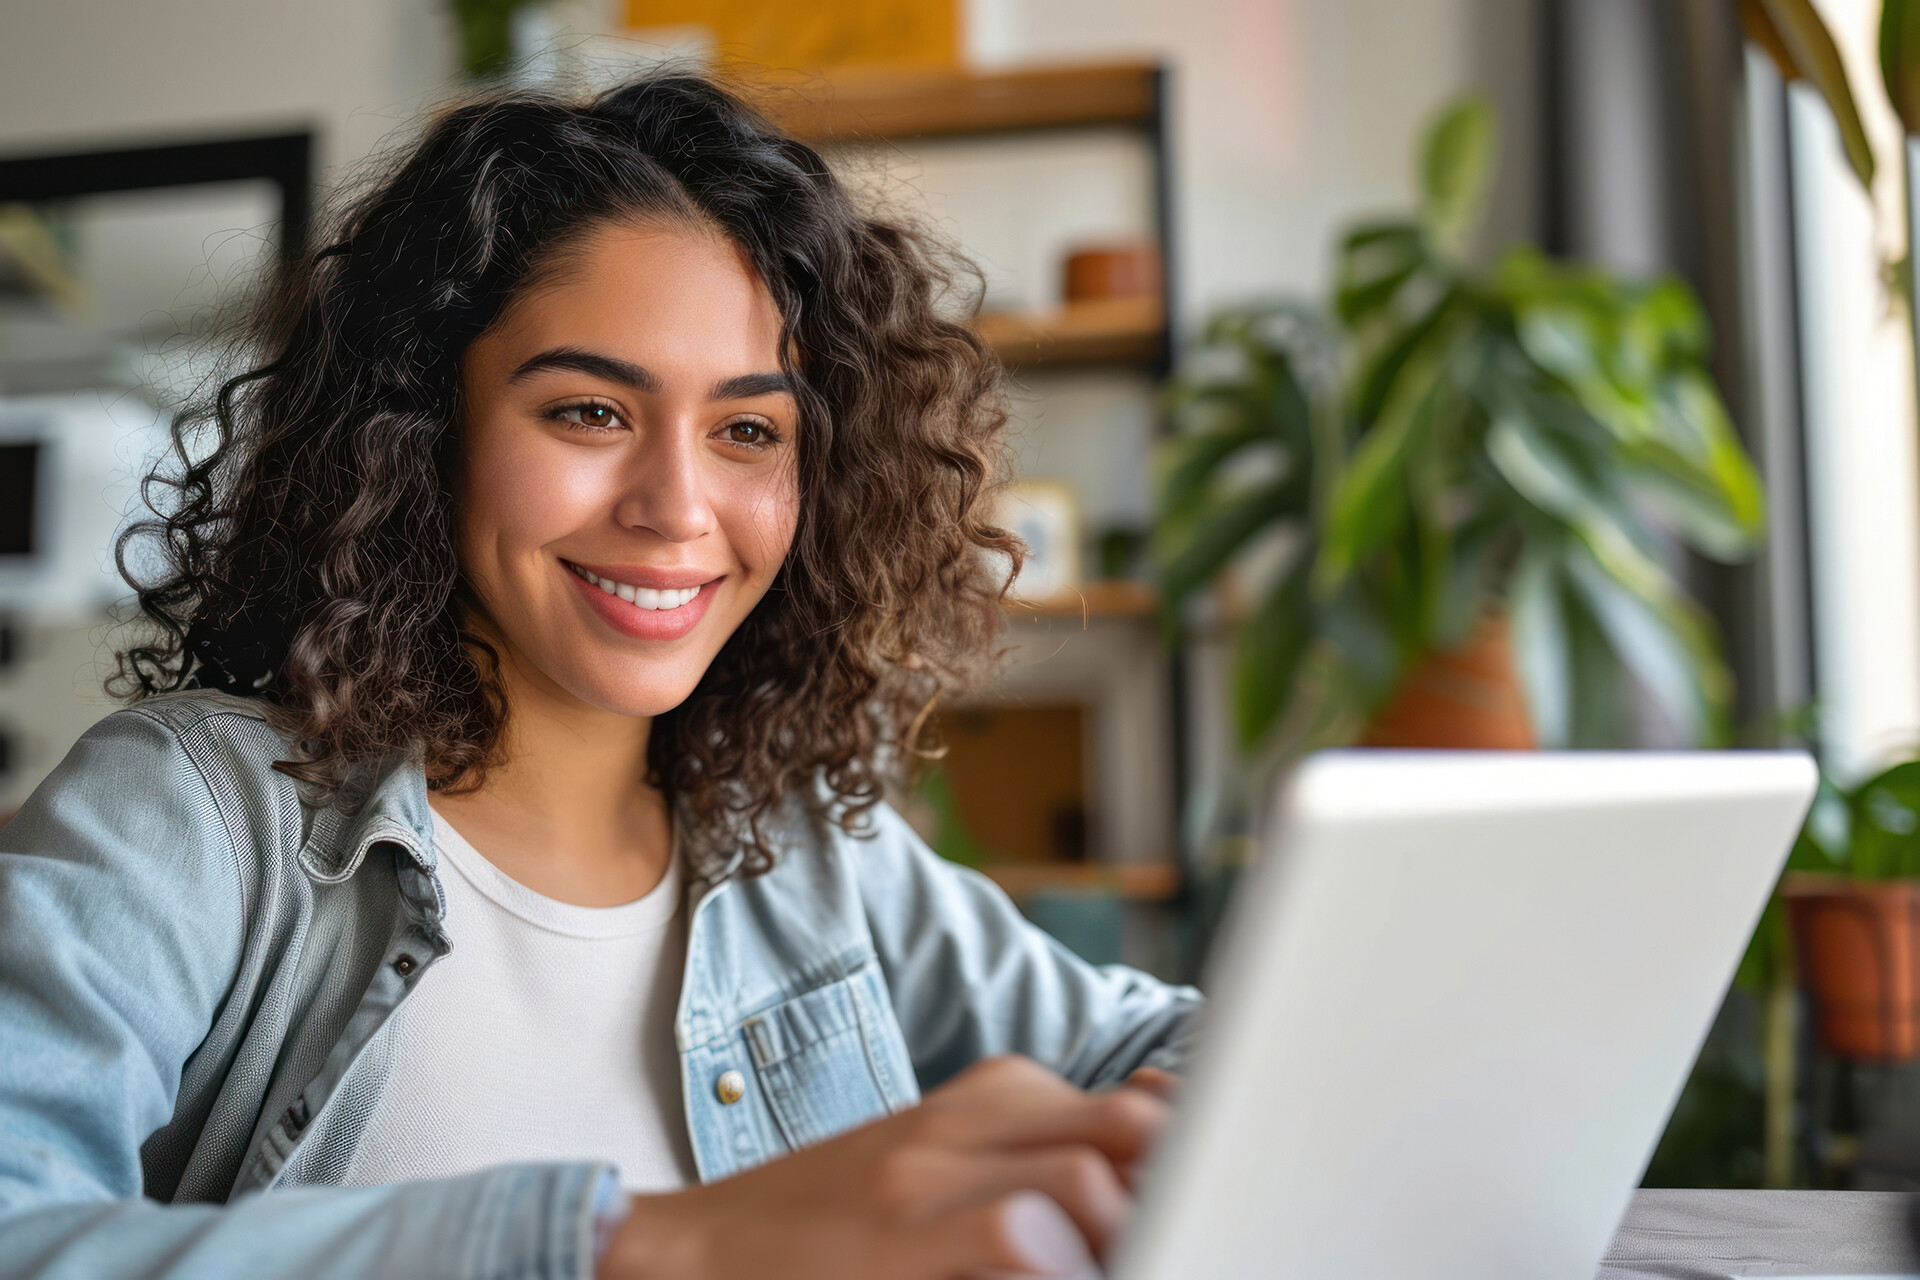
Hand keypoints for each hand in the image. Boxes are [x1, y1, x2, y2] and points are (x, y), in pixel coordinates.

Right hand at [600, 1054, 1171, 1279]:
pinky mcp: (900, 1245)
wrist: (688, 1253)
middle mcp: (956, 1127)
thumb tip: (1145, 1134)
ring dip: (1122, 1230)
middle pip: (1122, 1127)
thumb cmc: (819, 1223)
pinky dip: (1057, 1260)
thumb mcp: (926, 1163)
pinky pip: (1020, 1239)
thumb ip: (1022, 1149)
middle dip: (1168, 1184)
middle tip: (1177, 1228)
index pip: (1126, 1103)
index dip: (1180, 1151)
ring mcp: (925, 1186)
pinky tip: (1056, 1274)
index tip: (1204, 1187)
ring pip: (1083, 1179)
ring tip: (1125, 1256)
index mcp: (975, 1101)